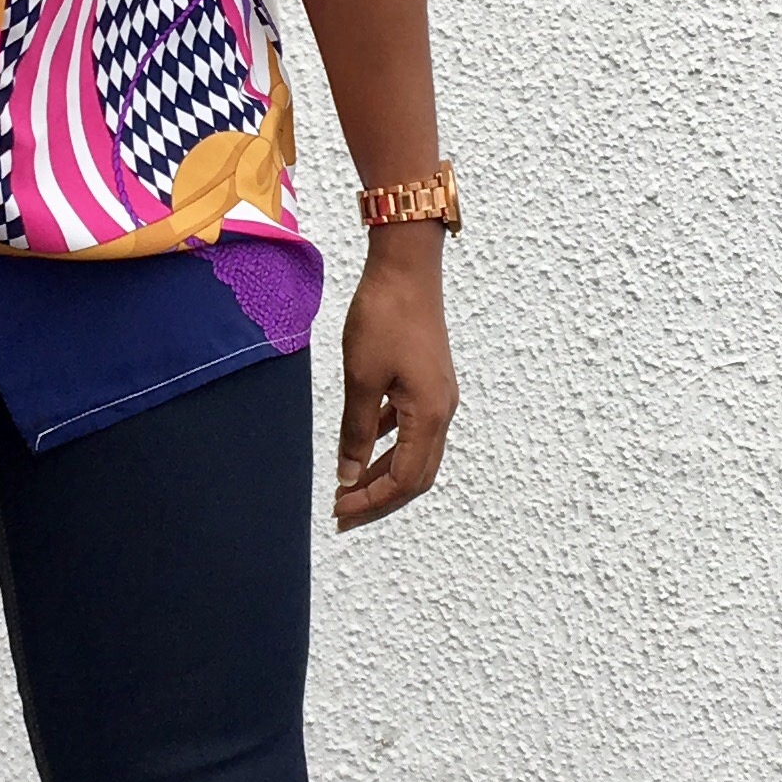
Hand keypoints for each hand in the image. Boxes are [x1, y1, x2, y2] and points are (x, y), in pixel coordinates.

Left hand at [333, 233, 456, 529]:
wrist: (406, 268)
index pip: (404, 480)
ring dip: (382, 474)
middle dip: (379, 499)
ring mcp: (438, 396)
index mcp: (429, 415)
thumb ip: (355, 431)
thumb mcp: (361, 379)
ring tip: (348, 487)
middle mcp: (442, 411)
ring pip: (414, 453)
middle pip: (415, 476)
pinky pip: (410, 428)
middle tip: (342, 513)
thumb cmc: (384, 317)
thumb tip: (348, 475)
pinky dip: (387, 444)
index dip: (372, 502)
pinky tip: (362, 445)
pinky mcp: (428, 382)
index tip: (339, 512)